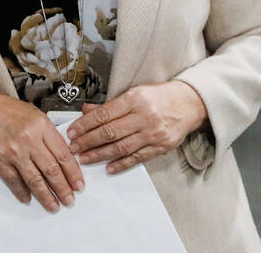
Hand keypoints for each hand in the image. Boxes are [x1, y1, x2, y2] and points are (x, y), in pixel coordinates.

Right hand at [0, 87, 84, 211]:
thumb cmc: (6, 110)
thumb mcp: (34, 114)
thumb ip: (48, 133)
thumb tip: (63, 154)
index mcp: (41, 126)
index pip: (63, 154)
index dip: (73, 172)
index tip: (78, 184)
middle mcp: (29, 139)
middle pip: (52, 170)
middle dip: (63, 188)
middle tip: (69, 199)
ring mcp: (13, 151)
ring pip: (35, 180)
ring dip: (46, 196)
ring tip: (54, 205)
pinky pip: (14, 181)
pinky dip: (22, 192)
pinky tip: (28, 198)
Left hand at [65, 81, 207, 173]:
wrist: (189, 104)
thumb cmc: (159, 97)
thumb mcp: (135, 93)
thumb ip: (110, 105)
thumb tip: (86, 111)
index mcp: (135, 99)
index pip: (104, 114)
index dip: (85, 124)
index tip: (72, 132)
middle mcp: (144, 116)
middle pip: (110, 132)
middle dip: (88, 141)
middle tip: (73, 148)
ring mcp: (153, 133)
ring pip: (121, 147)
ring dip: (100, 155)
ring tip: (84, 159)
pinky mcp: (160, 146)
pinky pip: (137, 158)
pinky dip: (121, 164)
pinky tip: (108, 168)